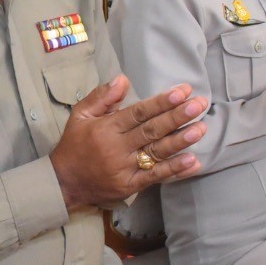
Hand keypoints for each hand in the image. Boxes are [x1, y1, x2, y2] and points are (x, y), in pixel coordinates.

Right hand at [49, 76, 207, 209]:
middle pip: (152, 131)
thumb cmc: (74, 145)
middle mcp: (117, 148)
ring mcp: (125, 168)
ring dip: (181, 141)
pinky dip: (175, 169)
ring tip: (201, 128)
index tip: (182, 92)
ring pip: (157, 153)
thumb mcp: (80, 115)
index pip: (138, 113)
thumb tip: (123, 79)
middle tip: (199, 105)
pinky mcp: (130, 185)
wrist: (64, 182)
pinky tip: (193, 161)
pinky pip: (155, 177)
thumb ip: (101, 97)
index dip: (161, 102)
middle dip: (177, 117)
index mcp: (106, 128)